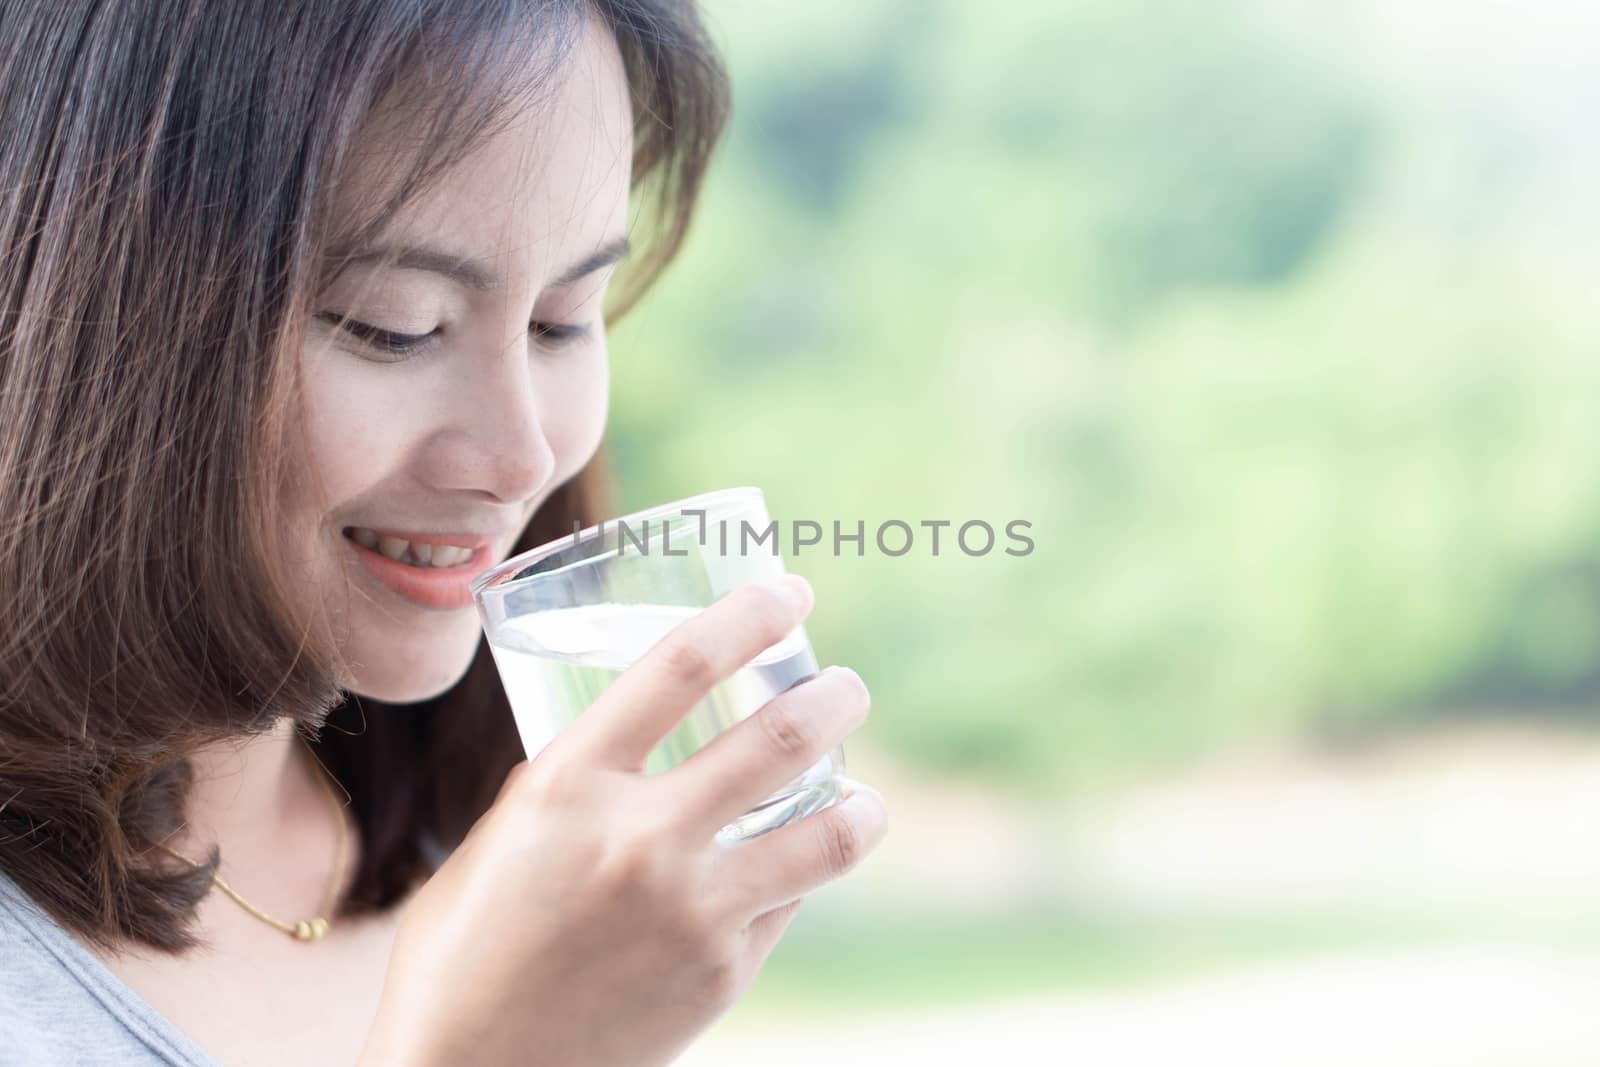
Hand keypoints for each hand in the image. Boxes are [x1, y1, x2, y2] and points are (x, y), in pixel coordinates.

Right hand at [357, 575, 886, 1066]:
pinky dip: (798, 879)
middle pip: (778, 739)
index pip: (679, 665)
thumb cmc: (466, 950)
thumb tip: (639, 747)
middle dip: (835, 697)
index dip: (749, 613)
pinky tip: (794, 873)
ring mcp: (690, 911)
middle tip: (846, 687)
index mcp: (568, 786)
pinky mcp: (720, 974)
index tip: (791, 592)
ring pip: (826, 835)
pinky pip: (786, 905)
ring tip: (865, 795)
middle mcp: (640, 839)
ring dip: (862, 803)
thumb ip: (576, 787)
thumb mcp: (505, 838)